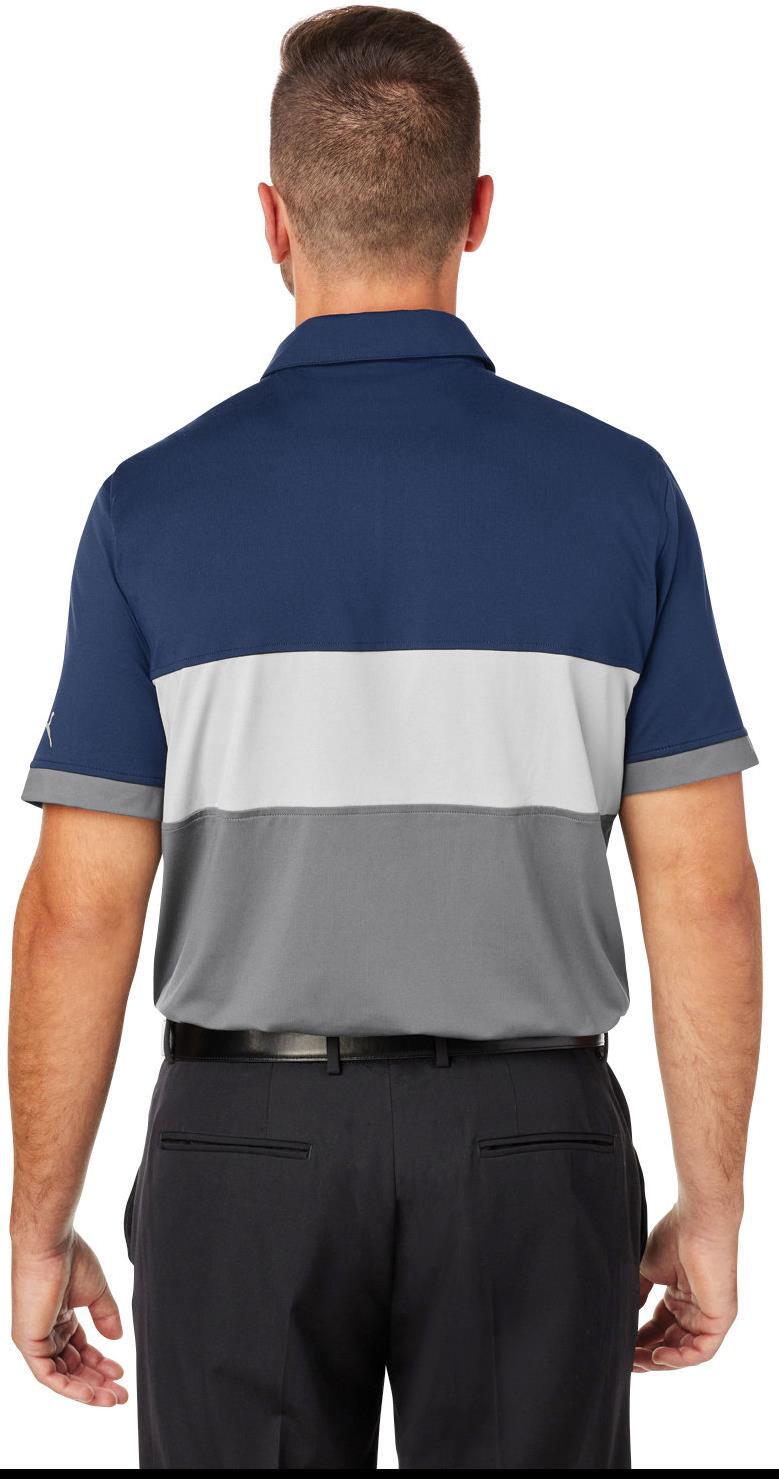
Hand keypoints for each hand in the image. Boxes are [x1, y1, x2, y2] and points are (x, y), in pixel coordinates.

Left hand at [11, 1231, 127, 1403]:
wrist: (52, 1244)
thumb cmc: (70, 1258)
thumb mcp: (96, 1292)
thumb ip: (106, 1316)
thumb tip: (117, 1338)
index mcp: (60, 1317)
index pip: (80, 1351)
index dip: (101, 1364)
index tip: (122, 1373)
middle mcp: (46, 1331)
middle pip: (73, 1367)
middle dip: (98, 1382)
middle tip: (121, 1394)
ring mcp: (36, 1338)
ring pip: (62, 1376)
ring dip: (88, 1390)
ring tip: (113, 1398)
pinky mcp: (29, 1343)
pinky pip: (48, 1375)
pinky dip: (70, 1387)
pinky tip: (91, 1393)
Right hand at [634, 1205, 737, 1371]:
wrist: (697, 1221)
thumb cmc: (675, 1235)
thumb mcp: (648, 1269)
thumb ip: (637, 1293)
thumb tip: (624, 1314)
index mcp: (680, 1298)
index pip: (660, 1329)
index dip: (640, 1340)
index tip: (620, 1347)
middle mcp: (696, 1310)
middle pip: (670, 1343)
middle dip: (647, 1355)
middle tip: (625, 1361)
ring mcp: (708, 1315)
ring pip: (684, 1351)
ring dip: (660, 1360)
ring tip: (636, 1361)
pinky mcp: (719, 1319)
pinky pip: (701, 1351)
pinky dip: (679, 1358)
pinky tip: (658, 1356)